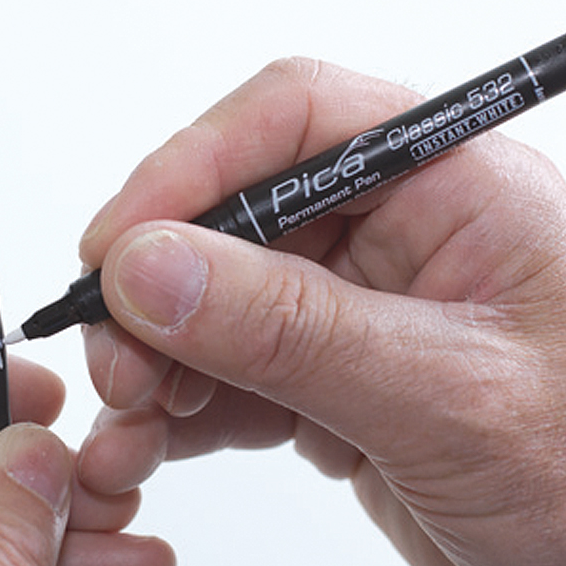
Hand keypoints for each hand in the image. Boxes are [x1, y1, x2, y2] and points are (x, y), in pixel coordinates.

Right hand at [77, 57, 565, 565]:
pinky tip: (156, 442)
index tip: (116, 248)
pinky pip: (227, 369)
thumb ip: (287, 330)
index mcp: (450, 186)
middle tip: (118, 358)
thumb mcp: (444, 399)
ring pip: (213, 298)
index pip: (291, 124)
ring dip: (156, 356)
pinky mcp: (331, 379)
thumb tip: (149, 268)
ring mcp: (356, 309)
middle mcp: (395, 232)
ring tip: (131, 420)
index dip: (187, 171)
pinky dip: (179, 407)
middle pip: (231, 216)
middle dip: (157, 289)